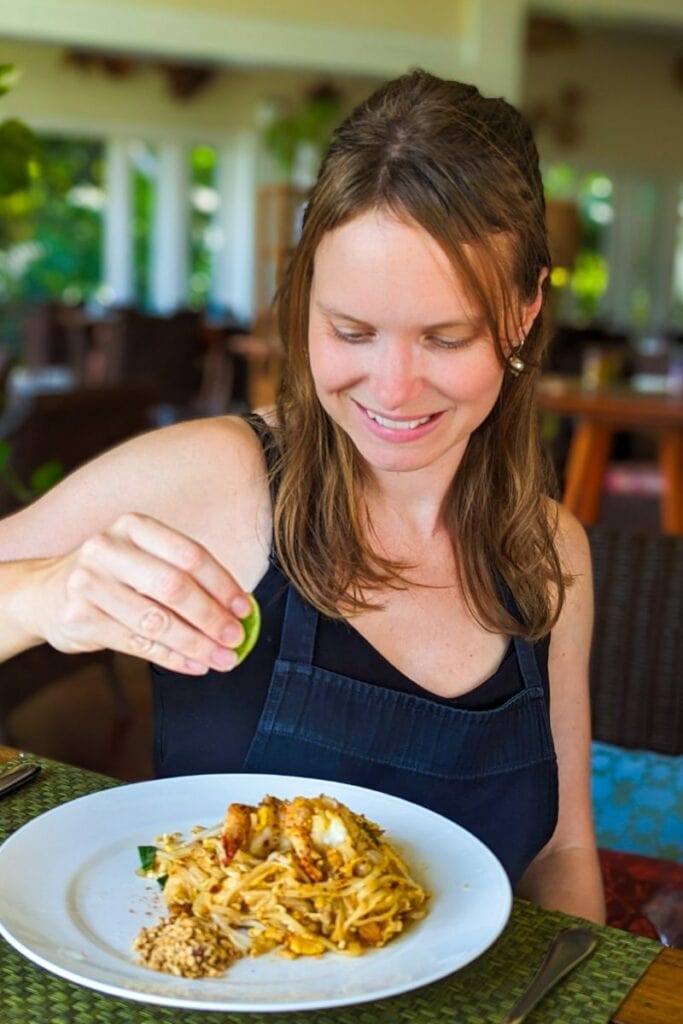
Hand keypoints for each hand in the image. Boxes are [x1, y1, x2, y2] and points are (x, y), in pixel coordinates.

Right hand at [35, 512, 251, 674]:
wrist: (42, 593)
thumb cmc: (110, 577)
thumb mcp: (141, 558)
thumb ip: (182, 576)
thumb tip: (236, 608)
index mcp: (134, 526)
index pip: (189, 555)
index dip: (222, 584)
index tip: (244, 609)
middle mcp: (108, 548)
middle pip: (174, 587)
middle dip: (211, 617)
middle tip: (235, 638)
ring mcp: (89, 582)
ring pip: (157, 620)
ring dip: (196, 644)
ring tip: (221, 658)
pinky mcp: (80, 617)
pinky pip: (138, 643)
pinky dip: (172, 657)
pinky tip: (193, 664)